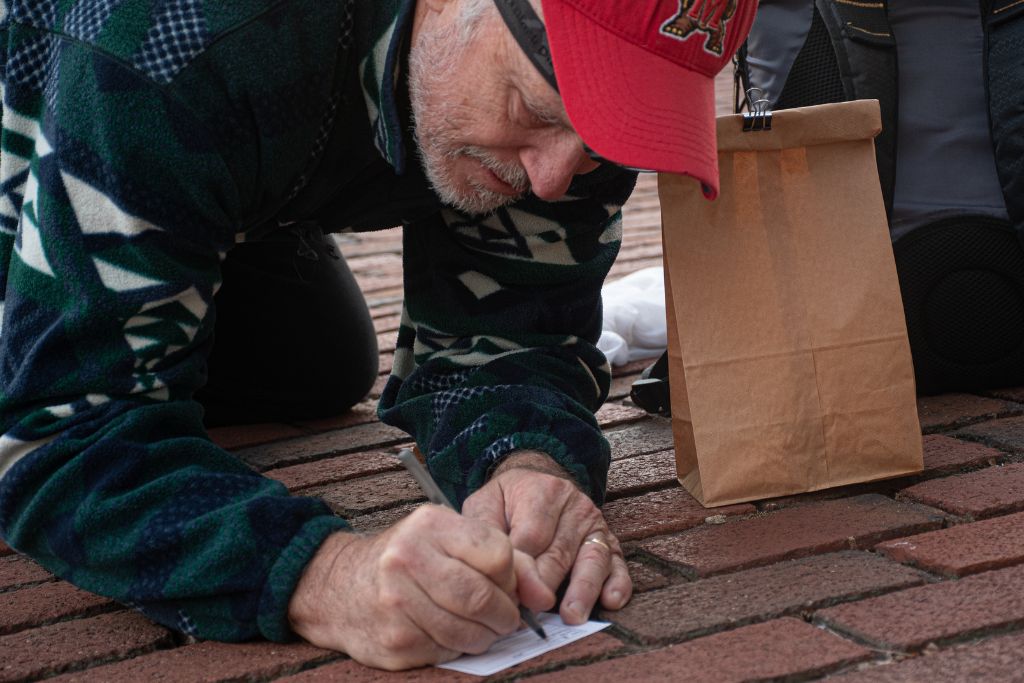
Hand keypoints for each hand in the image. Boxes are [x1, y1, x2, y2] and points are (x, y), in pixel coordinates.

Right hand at [288, 505, 521, 670]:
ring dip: (485, 637)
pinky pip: (447, 654)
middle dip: (505, 615)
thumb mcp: (446, 537)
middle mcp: (408, 559)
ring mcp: (397, 603)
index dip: (511, 576)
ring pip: (469, 633)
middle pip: (483, 598)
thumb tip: (542, 595)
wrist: (340, 585)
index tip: (506, 584)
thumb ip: (500, 556)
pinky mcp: (395, 642)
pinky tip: (447, 634)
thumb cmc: (408, 558)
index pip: (498, 553)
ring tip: (479, 628)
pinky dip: (457, 649)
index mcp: (429, 525)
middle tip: (505, 618)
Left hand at [462, 451, 631, 623]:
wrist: (538, 482)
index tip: (510, 595)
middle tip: (532, 611)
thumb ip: (486, 531)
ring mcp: (594, 525)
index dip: (521, 569)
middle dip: (545, 585)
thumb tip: (495, 572)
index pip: (531, 536)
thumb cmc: (508, 502)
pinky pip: (618, 565)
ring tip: (572, 615)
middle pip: (559, 553)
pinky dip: (617, 584)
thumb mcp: (487, 503)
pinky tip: (610, 601)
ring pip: (591, 560)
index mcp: (542, 491)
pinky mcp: (609, 542)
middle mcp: (574, 506)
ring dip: (582, 590)